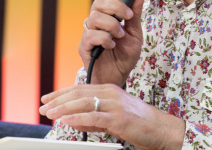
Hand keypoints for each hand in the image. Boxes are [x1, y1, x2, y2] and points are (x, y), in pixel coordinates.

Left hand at [39, 84, 185, 149]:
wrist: (161, 128)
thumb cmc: (140, 122)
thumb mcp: (115, 116)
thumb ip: (96, 116)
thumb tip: (74, 119)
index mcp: (111, 90)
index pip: (81, 89)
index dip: (62, 93)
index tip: (48, 98)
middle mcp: (112, 93)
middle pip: (80, 93)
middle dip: (59, 99)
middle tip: (43, 105)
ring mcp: (116, 104)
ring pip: (84, 103)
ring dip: (64, 107)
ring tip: (50, 112)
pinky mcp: (119, 118)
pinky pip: (95, 116)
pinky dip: (78, 118)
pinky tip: (67, 120)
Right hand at [79, 0, 144, 85]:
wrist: (118, 77)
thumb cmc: (125, 55)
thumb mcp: (135, 33)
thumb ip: (135, 14)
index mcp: (108, 14)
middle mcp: (96, 20)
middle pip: (98, 1)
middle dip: (116, 6)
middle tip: (128, 17)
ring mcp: (89, 33)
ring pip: (94, 17)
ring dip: (112, 24)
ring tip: (121, 35)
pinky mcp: (84, 46)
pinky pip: (91, 35)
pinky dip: (105, 38)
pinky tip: (112, 45)